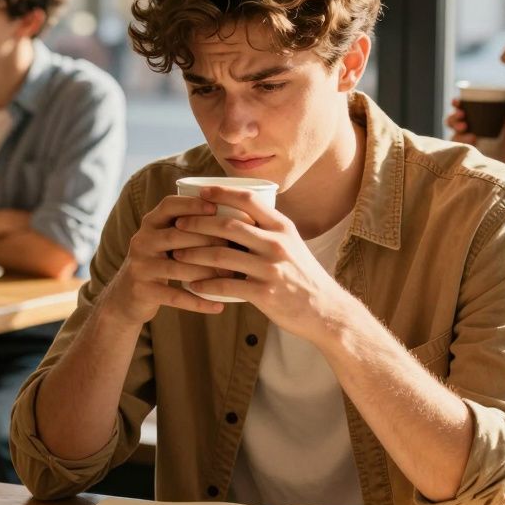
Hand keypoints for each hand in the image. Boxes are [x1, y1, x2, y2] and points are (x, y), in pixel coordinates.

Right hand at [97, 195, 228, 325]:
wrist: (126, 296)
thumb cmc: (159, 263)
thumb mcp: (165, 240)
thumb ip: (187, 228)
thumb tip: (234, 218)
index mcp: (149, 224)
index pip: (169, 206)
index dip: (193, 204)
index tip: (217, 208)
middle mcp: (141, 241)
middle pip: (176, 235)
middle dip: (207, 239)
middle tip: (235, 247)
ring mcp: (140, 266)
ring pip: (177, 266)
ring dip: (207, 271)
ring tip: (231, 276)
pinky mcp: (142, 290)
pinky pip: (174, 296)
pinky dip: (198, 302)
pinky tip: (218, 306)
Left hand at [169, 186, 351, 344]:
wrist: (326, 311)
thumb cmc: (303, 277)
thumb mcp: (292, 245)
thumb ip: (268, 230)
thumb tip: (237, 216)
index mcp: (282, 227)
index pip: (248, 201)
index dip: (221, 194)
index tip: (199, 193)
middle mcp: (277, 243)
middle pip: (227, 226)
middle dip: (197, 223)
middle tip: (178, 224)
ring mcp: (270, 268)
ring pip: (221, 256)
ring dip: (194, 254)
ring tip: (177, 254)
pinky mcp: (265, 293)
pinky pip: (226, 286)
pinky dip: (205, 285)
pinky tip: (192, 285)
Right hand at [446, 98, 504, 164]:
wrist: (503, 162)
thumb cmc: (501, 142)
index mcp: (469, 120)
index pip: (458, 110)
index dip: (455, 105)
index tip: (456, 101)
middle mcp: (462, 130)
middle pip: (450, 121)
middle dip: (454, 119)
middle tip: (463, 117)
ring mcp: (461, 143)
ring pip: (453, 136)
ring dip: (460, 134)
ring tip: (473, 137)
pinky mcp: (462, 154)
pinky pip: (458, 150)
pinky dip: (466, 147)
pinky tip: (474, 145)